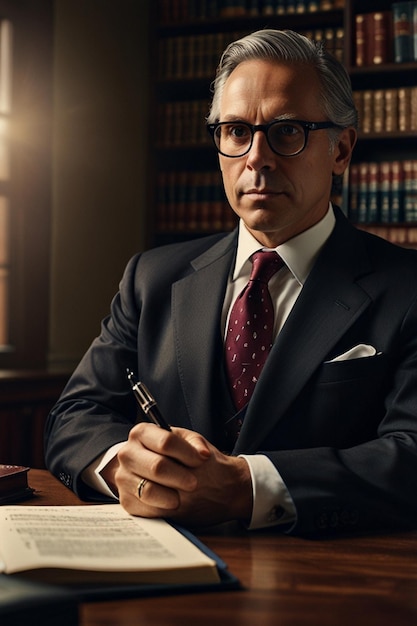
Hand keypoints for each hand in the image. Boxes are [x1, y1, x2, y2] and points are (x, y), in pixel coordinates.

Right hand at [102, 423, 252, 525]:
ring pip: (149, 487)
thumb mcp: (192, 443)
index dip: (186, 451)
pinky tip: (174, 504)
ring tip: (184, 494)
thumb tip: (200, 454)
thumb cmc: (189, 460)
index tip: (201, 460)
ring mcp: (125, 478)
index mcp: (142, 433)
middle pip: (157, 465)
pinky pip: (144, 506)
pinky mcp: (127, 501)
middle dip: (181, 475)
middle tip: (195, 482)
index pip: (164, 439)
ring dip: (173, 492)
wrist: (180, 479)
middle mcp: (128, 453)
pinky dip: (163, 506)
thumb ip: (194, 443)